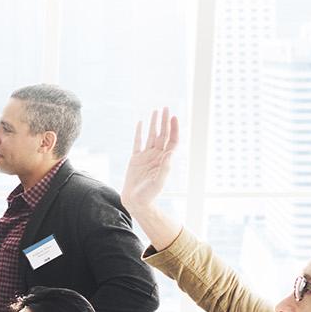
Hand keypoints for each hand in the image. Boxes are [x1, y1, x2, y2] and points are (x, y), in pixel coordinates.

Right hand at [122, 108, 183, 250]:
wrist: (136, 203)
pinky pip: (138, 142)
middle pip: (163, 135)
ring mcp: (146, 157)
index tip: (174, 117)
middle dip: (165, 122)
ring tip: (156, 112)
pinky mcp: (136, 159)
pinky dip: (139, 133)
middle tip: (166, 108)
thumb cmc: (150, 195)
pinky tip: (141, 123)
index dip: (174, 129)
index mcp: (164, 160)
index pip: (172, 140)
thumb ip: (165, 168)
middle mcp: (157, 156)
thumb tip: (171, 152)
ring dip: (154, 124)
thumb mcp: (158, 182)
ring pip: (151, 136)